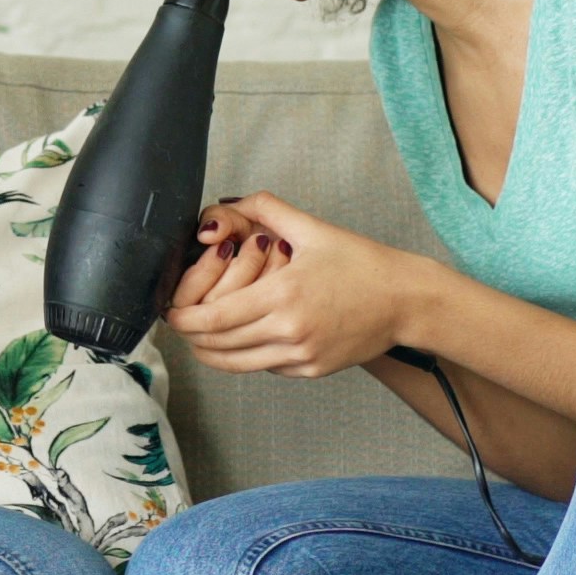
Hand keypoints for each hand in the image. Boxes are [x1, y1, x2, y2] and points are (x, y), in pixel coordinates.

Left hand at [163, 192, 421, 379]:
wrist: (405, 301)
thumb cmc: (362, 263)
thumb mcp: (313, 228)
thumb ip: (266, 210)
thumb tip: (226, 204)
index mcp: (283, 294)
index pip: (214, 318)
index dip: (183, 319)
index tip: (170, 312)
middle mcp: (289, 331)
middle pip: (218, 346)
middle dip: (191, 336)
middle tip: (179, 322)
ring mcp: (301, 355)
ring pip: (237, 364)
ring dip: (213, 351)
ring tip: (200, 335)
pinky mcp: (312, 370)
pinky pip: (265, 367)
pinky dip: (247, 355)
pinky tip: (244, 337)